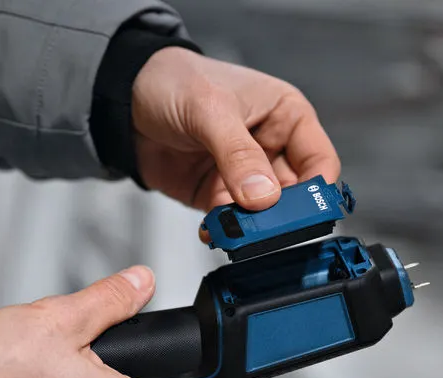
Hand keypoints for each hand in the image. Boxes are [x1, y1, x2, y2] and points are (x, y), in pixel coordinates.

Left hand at [132, 47, 340, 215]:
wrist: (122, 98)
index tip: (306, 213)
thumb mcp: (211, 109)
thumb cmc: (174, 82)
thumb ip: (238, 153)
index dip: (318, 190)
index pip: (320, 161)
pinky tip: (213, 230)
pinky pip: (231, 222)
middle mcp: (270, 147)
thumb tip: (263, 196)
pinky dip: (224, 231)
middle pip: (294, 195)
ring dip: (251, 227)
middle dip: (282, 215)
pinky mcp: (217, 194)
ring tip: (234, 231)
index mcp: (286, 116)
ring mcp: (244, 175)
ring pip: (263, 214)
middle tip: (267, 228)